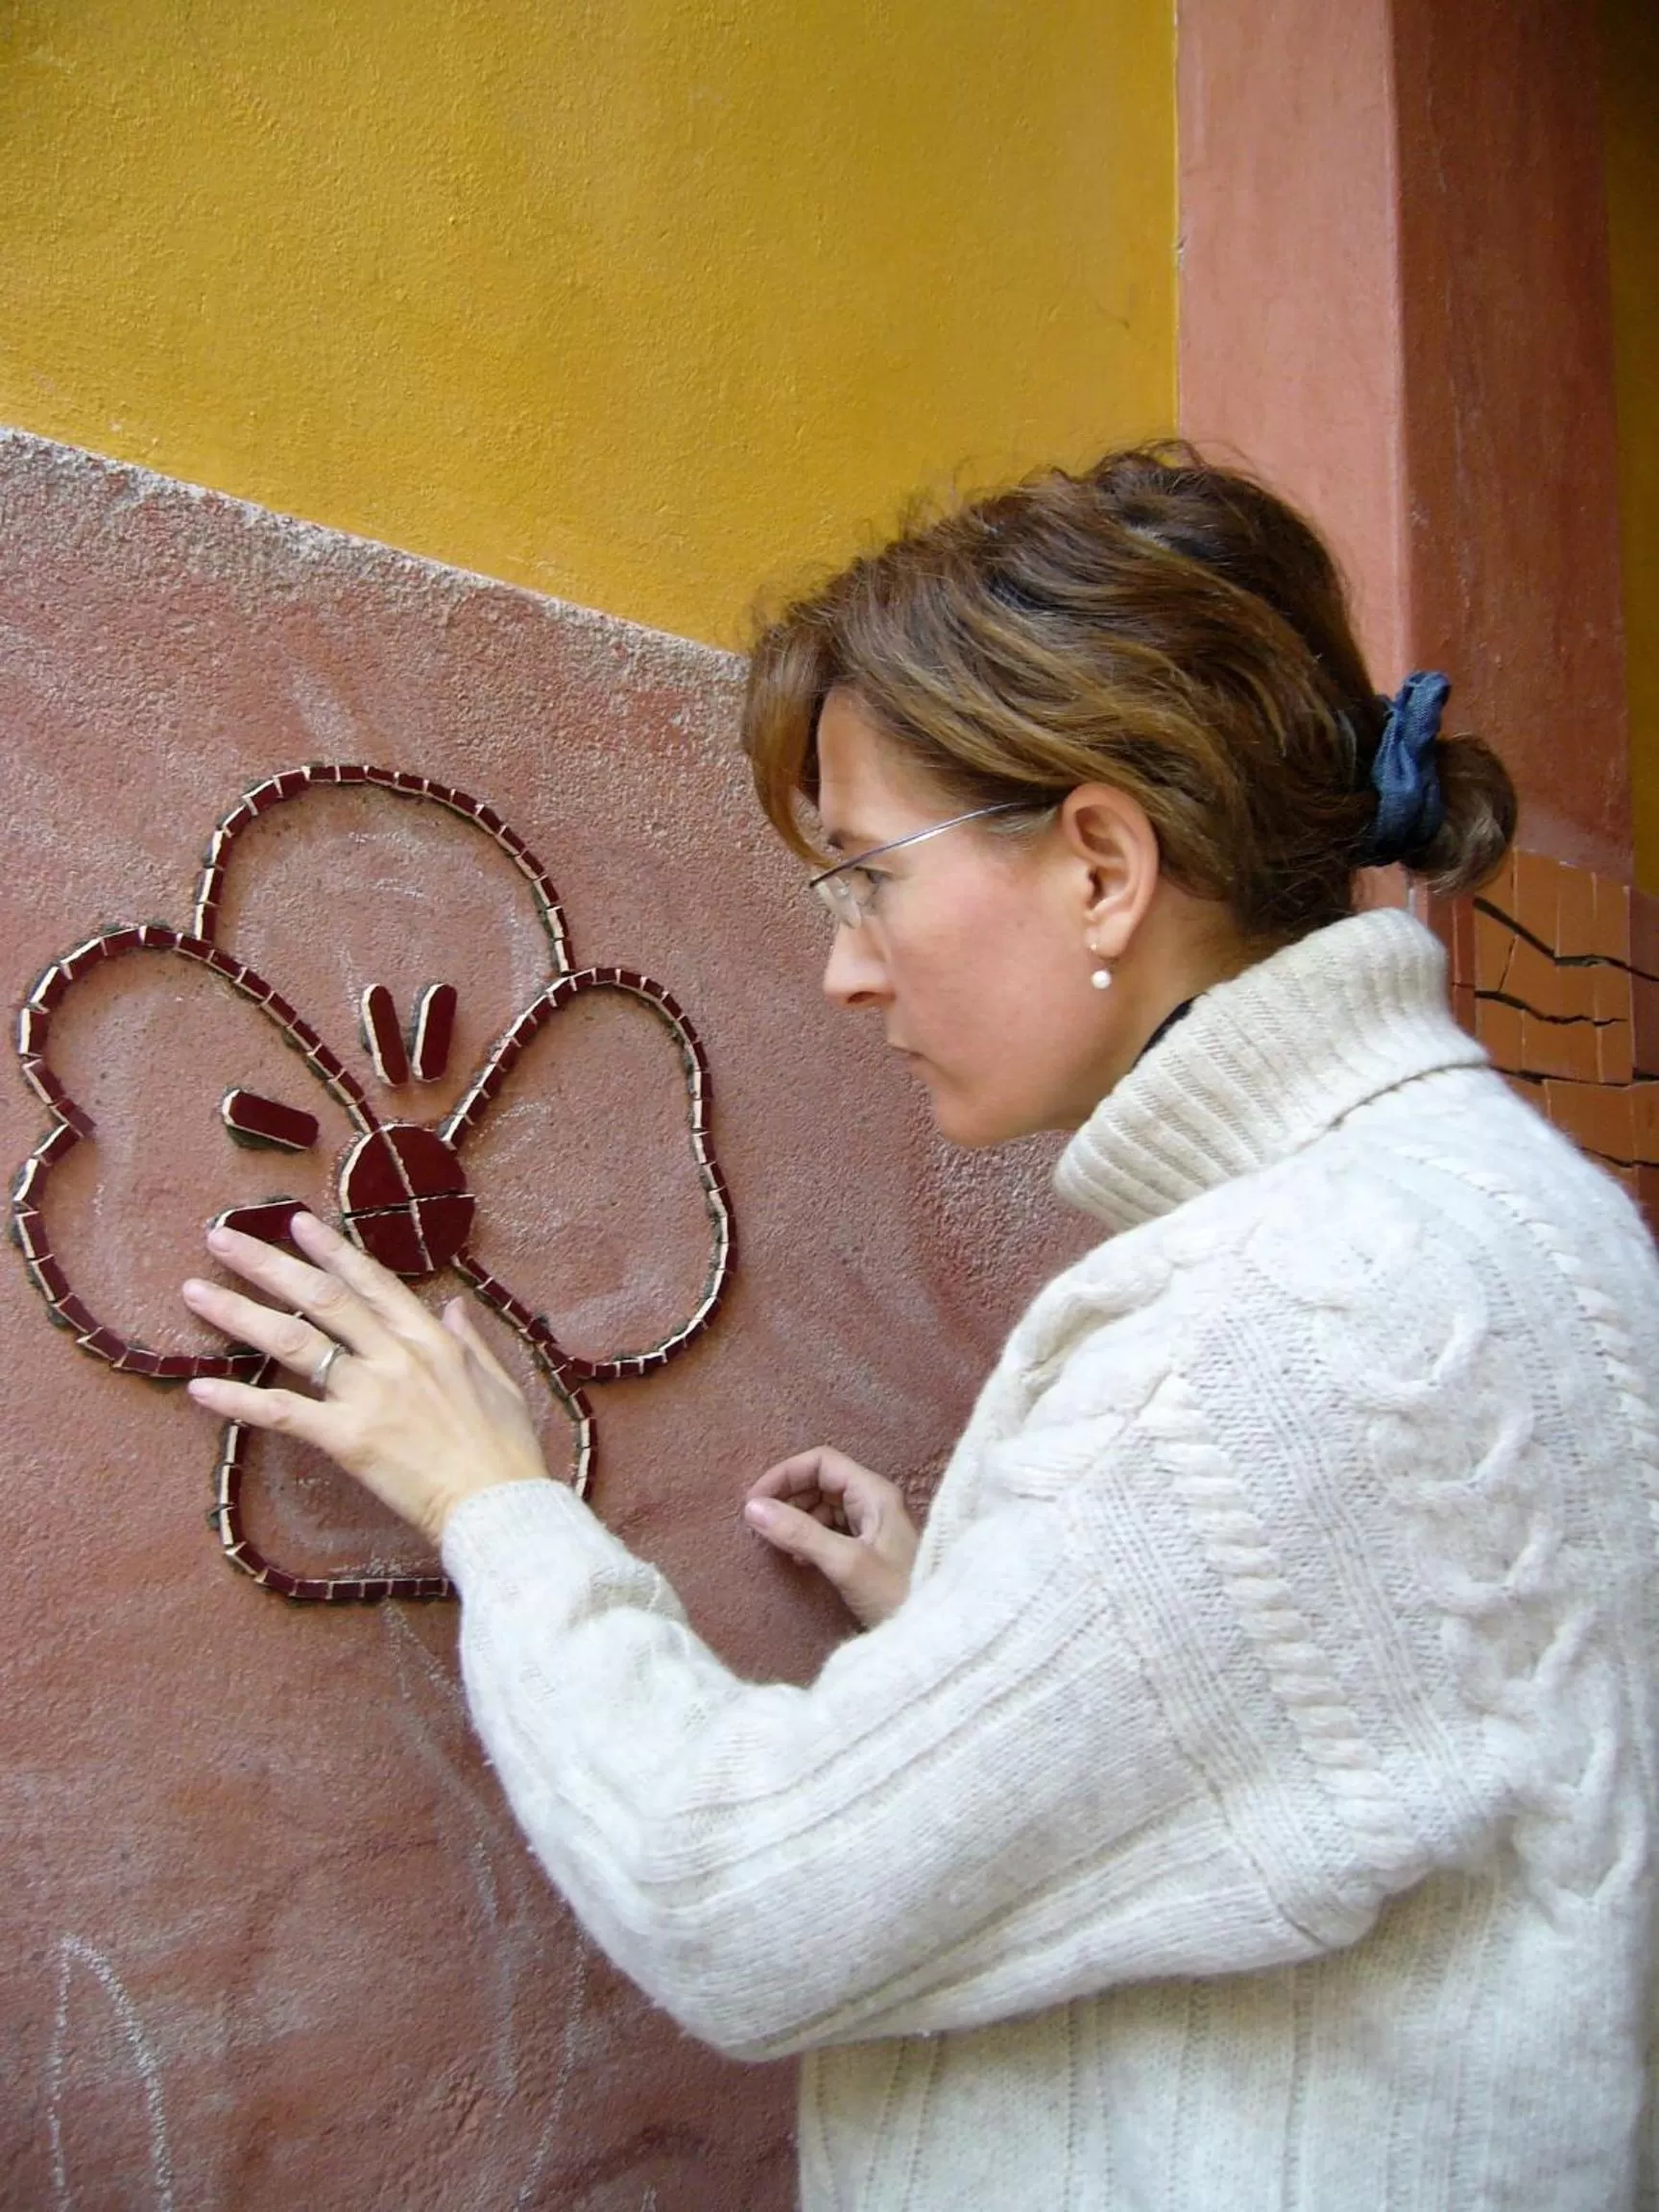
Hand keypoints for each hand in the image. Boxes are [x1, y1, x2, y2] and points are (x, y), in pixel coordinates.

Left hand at [180, 1212, 549, 1546]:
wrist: (499, 1506)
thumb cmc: (506, 1452)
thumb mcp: (501, 1383)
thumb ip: (470, 1341)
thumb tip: (453, 1308)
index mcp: (432, 1340)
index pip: (371, 1282)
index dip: (330, 1250)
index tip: (295, 1222)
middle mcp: (395, 1356)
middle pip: (320, 1299)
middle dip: (267, 1263)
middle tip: (221, 1238)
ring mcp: (369, 1395)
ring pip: (293, 1342)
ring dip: (239, 1313)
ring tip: (196, 1291)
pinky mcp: (348, 1438)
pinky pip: (282, 1413)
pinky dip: (238, 1400)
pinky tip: (198, 1388)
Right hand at [743, 1448, 918, 1628]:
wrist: (934, 1635)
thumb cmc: (896, 1596)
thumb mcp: (846, 1564)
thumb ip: (801, 1533)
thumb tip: (752, 1507)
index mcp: (874, 1493)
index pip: (822, 1462)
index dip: (786, 1474)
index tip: (755, 1501)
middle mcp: (875, 1502)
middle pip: (822, 1482)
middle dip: (789, 1498)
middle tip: (761, 1525)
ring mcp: (873, 1527)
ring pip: (825, 1507)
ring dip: (797, 1520)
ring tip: (779, 1544)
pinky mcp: (869, 1551)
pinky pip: (832, 1532)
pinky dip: (810, 1539)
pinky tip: (799, 1559)